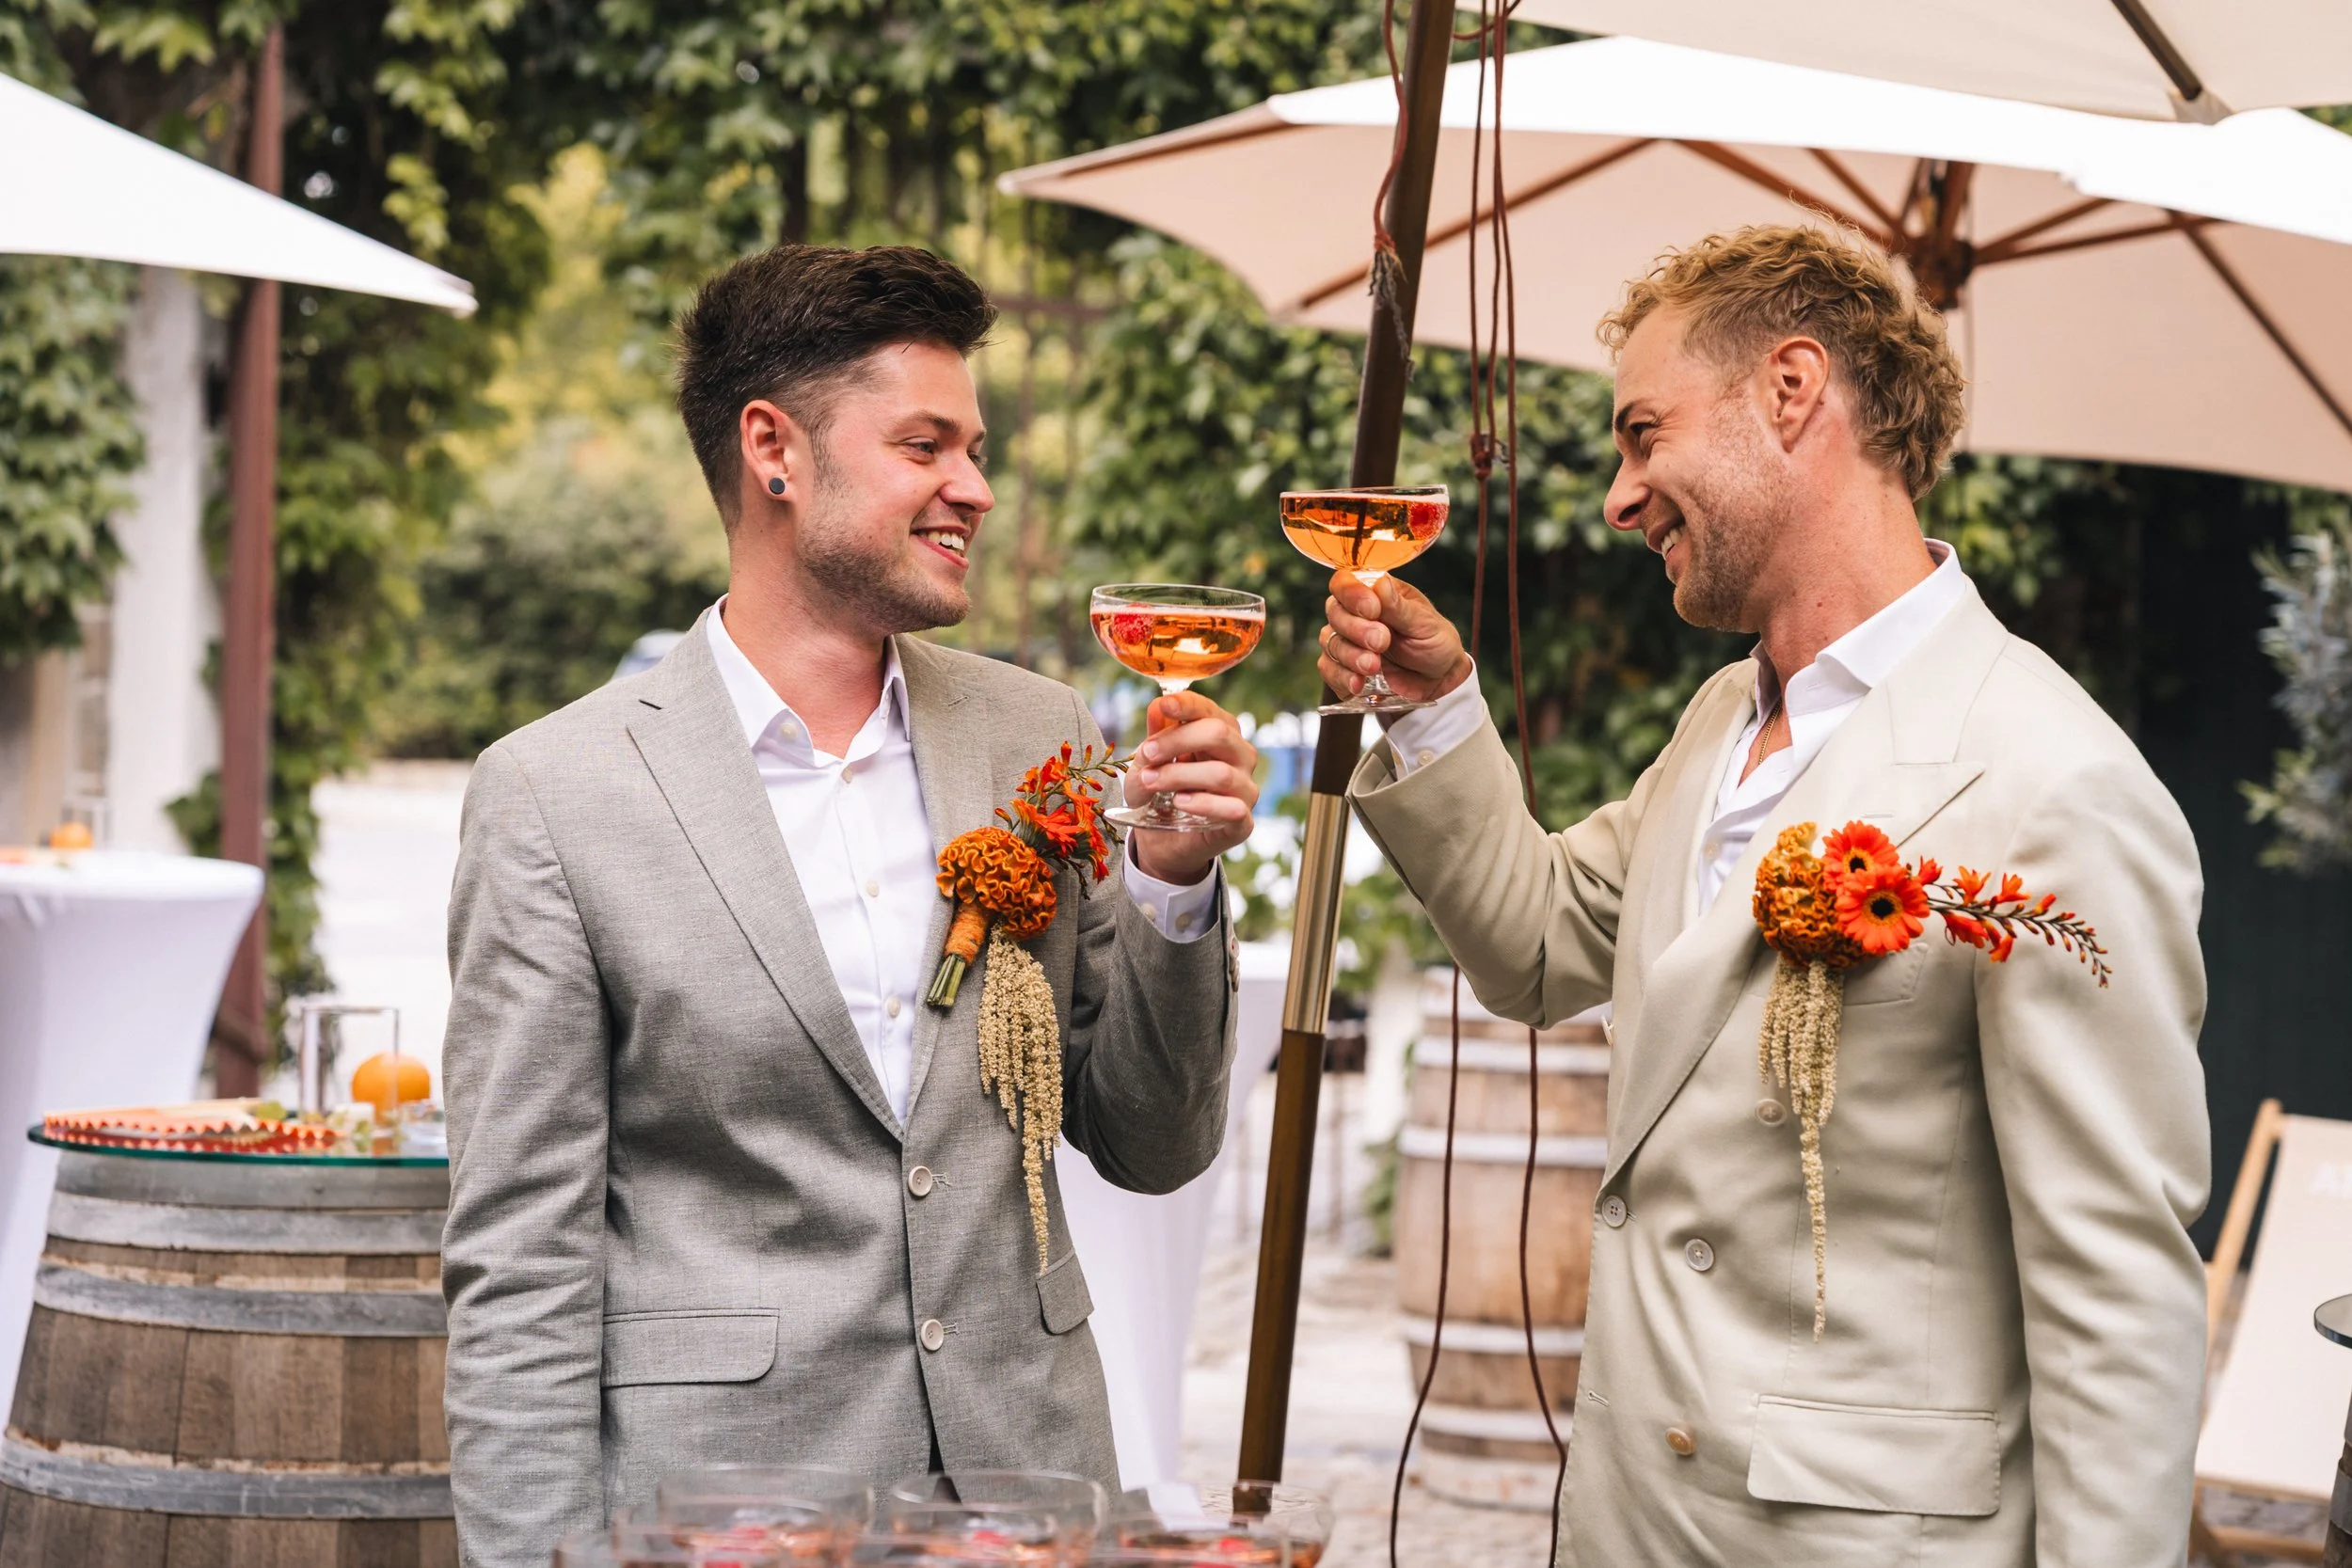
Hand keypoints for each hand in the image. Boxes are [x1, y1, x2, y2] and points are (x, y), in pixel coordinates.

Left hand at [1125, 690, 1258, 882]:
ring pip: (1221, 773)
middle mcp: (1240, 756)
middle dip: (1177, 740)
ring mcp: (1245, 789)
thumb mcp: (1148, 764)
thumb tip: (1157, 707)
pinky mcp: (1244, 822)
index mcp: (1221, 733)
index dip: (1187, 704)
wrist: (1162, 841)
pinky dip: (1203, 804)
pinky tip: (1180, 802)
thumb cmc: (1158, 794)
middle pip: (1219, 734)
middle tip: (1148, 753)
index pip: (1209, 710)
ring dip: (1179, 775)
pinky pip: (1232, 808)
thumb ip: (1155, 737)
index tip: (1163, 705)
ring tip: (1151, 782)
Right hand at [1318, 570, 1472, 703]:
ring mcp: (1347, 641)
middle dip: (1356, 629)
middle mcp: (1355, 614)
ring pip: (1330, 642)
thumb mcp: (1424, 622)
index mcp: (1375, 593)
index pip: (1345, 582)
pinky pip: (1329, 670)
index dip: (1352, 594)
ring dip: (1351, 655)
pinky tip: (1359, 683)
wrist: (1439, 679)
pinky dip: (1342, 677)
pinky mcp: (1343, 668)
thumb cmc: (1434, 642)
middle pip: (1334, 612)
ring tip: (1375, 666)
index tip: (1372, 610)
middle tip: (1382, 642)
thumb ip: (1398, 606)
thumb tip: (1380, 582)